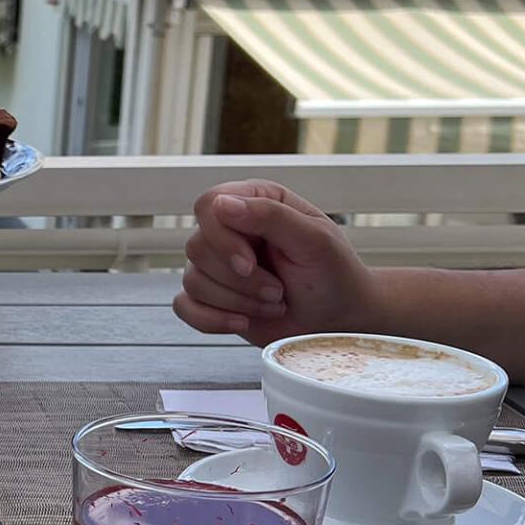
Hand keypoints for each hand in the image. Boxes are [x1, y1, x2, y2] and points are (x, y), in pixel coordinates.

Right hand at [174, 180, 381, 344]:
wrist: (340, 320)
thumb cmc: (335, 275)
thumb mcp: (314, 240)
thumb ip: (270, 216)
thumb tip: (221, 204)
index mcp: (255, 203)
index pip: (209, 205)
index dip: (221, 237)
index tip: (249, 264)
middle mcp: (230, 230)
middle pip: (197, 246)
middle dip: (238, 280)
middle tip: (277, 291)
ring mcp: (217, 265)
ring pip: (192, 280)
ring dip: (237, 302)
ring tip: (274, 304)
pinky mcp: (210, 297)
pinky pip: (184, 306)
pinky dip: (212, 320)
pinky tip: (243, 321)